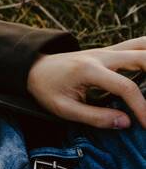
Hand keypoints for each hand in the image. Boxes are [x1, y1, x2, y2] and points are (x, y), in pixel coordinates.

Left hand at [26, 38, 145, 129]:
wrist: (33, 67)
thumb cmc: (46, 89)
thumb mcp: (63, 108)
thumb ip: (94, 117)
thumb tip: (125, 122)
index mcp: (89, 69)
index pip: (126, 87)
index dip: (142, 108)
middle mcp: (102, 55)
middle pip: (143, 58)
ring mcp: (108, 50)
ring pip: (143, 46)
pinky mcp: (112, 51)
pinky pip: (138, 45)